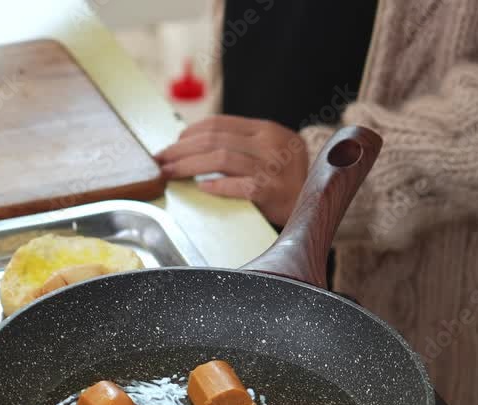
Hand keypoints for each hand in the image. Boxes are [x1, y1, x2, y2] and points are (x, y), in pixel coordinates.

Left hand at [155, 115, 308, 226]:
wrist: (316, 208)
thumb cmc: (283, 182)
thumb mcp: (269, 153)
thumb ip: (240, 145)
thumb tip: (191, 146)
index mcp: (267, 130)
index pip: (220, 124)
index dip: (189, 133)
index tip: (171, 144)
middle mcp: (272, 144)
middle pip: (215, 139)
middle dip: (181, 149)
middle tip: (161, 159)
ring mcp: (273, 167)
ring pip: (220, 158)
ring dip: (188, 165)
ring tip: (170, 173)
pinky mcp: (272, 191)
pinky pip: (237, 185)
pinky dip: (216, 186)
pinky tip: (201, 188)